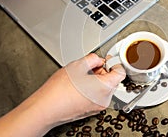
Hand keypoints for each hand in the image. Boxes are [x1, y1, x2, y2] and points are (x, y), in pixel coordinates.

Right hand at [0, 53, 125, 136]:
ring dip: (97, 79)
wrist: (46, 109)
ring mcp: (98, 106)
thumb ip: (93, 58)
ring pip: (104, 88)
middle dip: (103, 71)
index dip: (114, 63)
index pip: (121, 72)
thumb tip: (98, 59)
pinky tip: (79, 86)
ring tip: (81, 77)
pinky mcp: (91, 110)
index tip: (107, 60)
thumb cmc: (59, 90)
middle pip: (113, 80)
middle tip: (89, 68)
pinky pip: (97, 95)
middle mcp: (105, 99)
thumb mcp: (78, 65)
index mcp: (105, 87)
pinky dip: (92, 88)